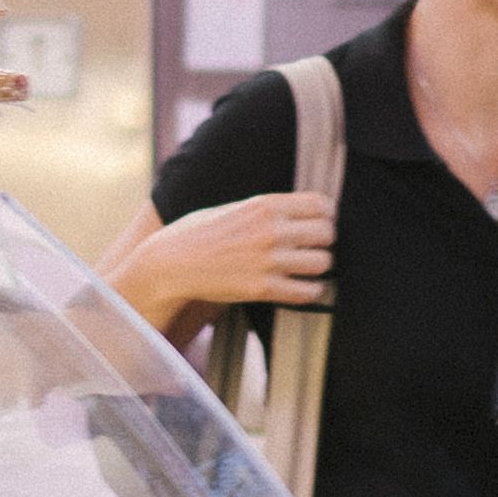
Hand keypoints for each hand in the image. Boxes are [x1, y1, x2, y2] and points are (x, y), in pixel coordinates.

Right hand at [149, 193, 335, 316]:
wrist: (169, 264)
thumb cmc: (197, 233)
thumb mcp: (234, 209)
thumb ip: (267, 210)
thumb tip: (300, 214)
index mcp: (263, 205)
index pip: (321, 205)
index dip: (326, 215)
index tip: (320, 223)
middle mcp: (270, 230)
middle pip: (327, 233)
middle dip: (323, 241)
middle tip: (312, 247)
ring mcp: (268, 260)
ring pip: (322, 262)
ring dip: (318, 267)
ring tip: (307, 268)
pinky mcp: (263, 288)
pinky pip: (307, 291)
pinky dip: (310, 290)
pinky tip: (301, 287)